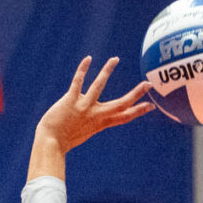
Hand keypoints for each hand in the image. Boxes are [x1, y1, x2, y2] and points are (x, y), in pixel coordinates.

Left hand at [30, 57, 151, 168]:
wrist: (51, 143)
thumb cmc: (65, 140)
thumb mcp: (84, 132)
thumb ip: (92, 123)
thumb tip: (98, 120)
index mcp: (100, 123)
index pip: (124, 117)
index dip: (139, 111)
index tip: (151, 106)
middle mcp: (95, 114)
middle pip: (120, 103)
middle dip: (136, 94)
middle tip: (148, 84)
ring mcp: (84, 107)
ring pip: (98, 86)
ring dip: (107, 71)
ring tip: (115, 59)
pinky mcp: (70, 101)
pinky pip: (78, 82)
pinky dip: (83, 70)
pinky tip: (89, 59)